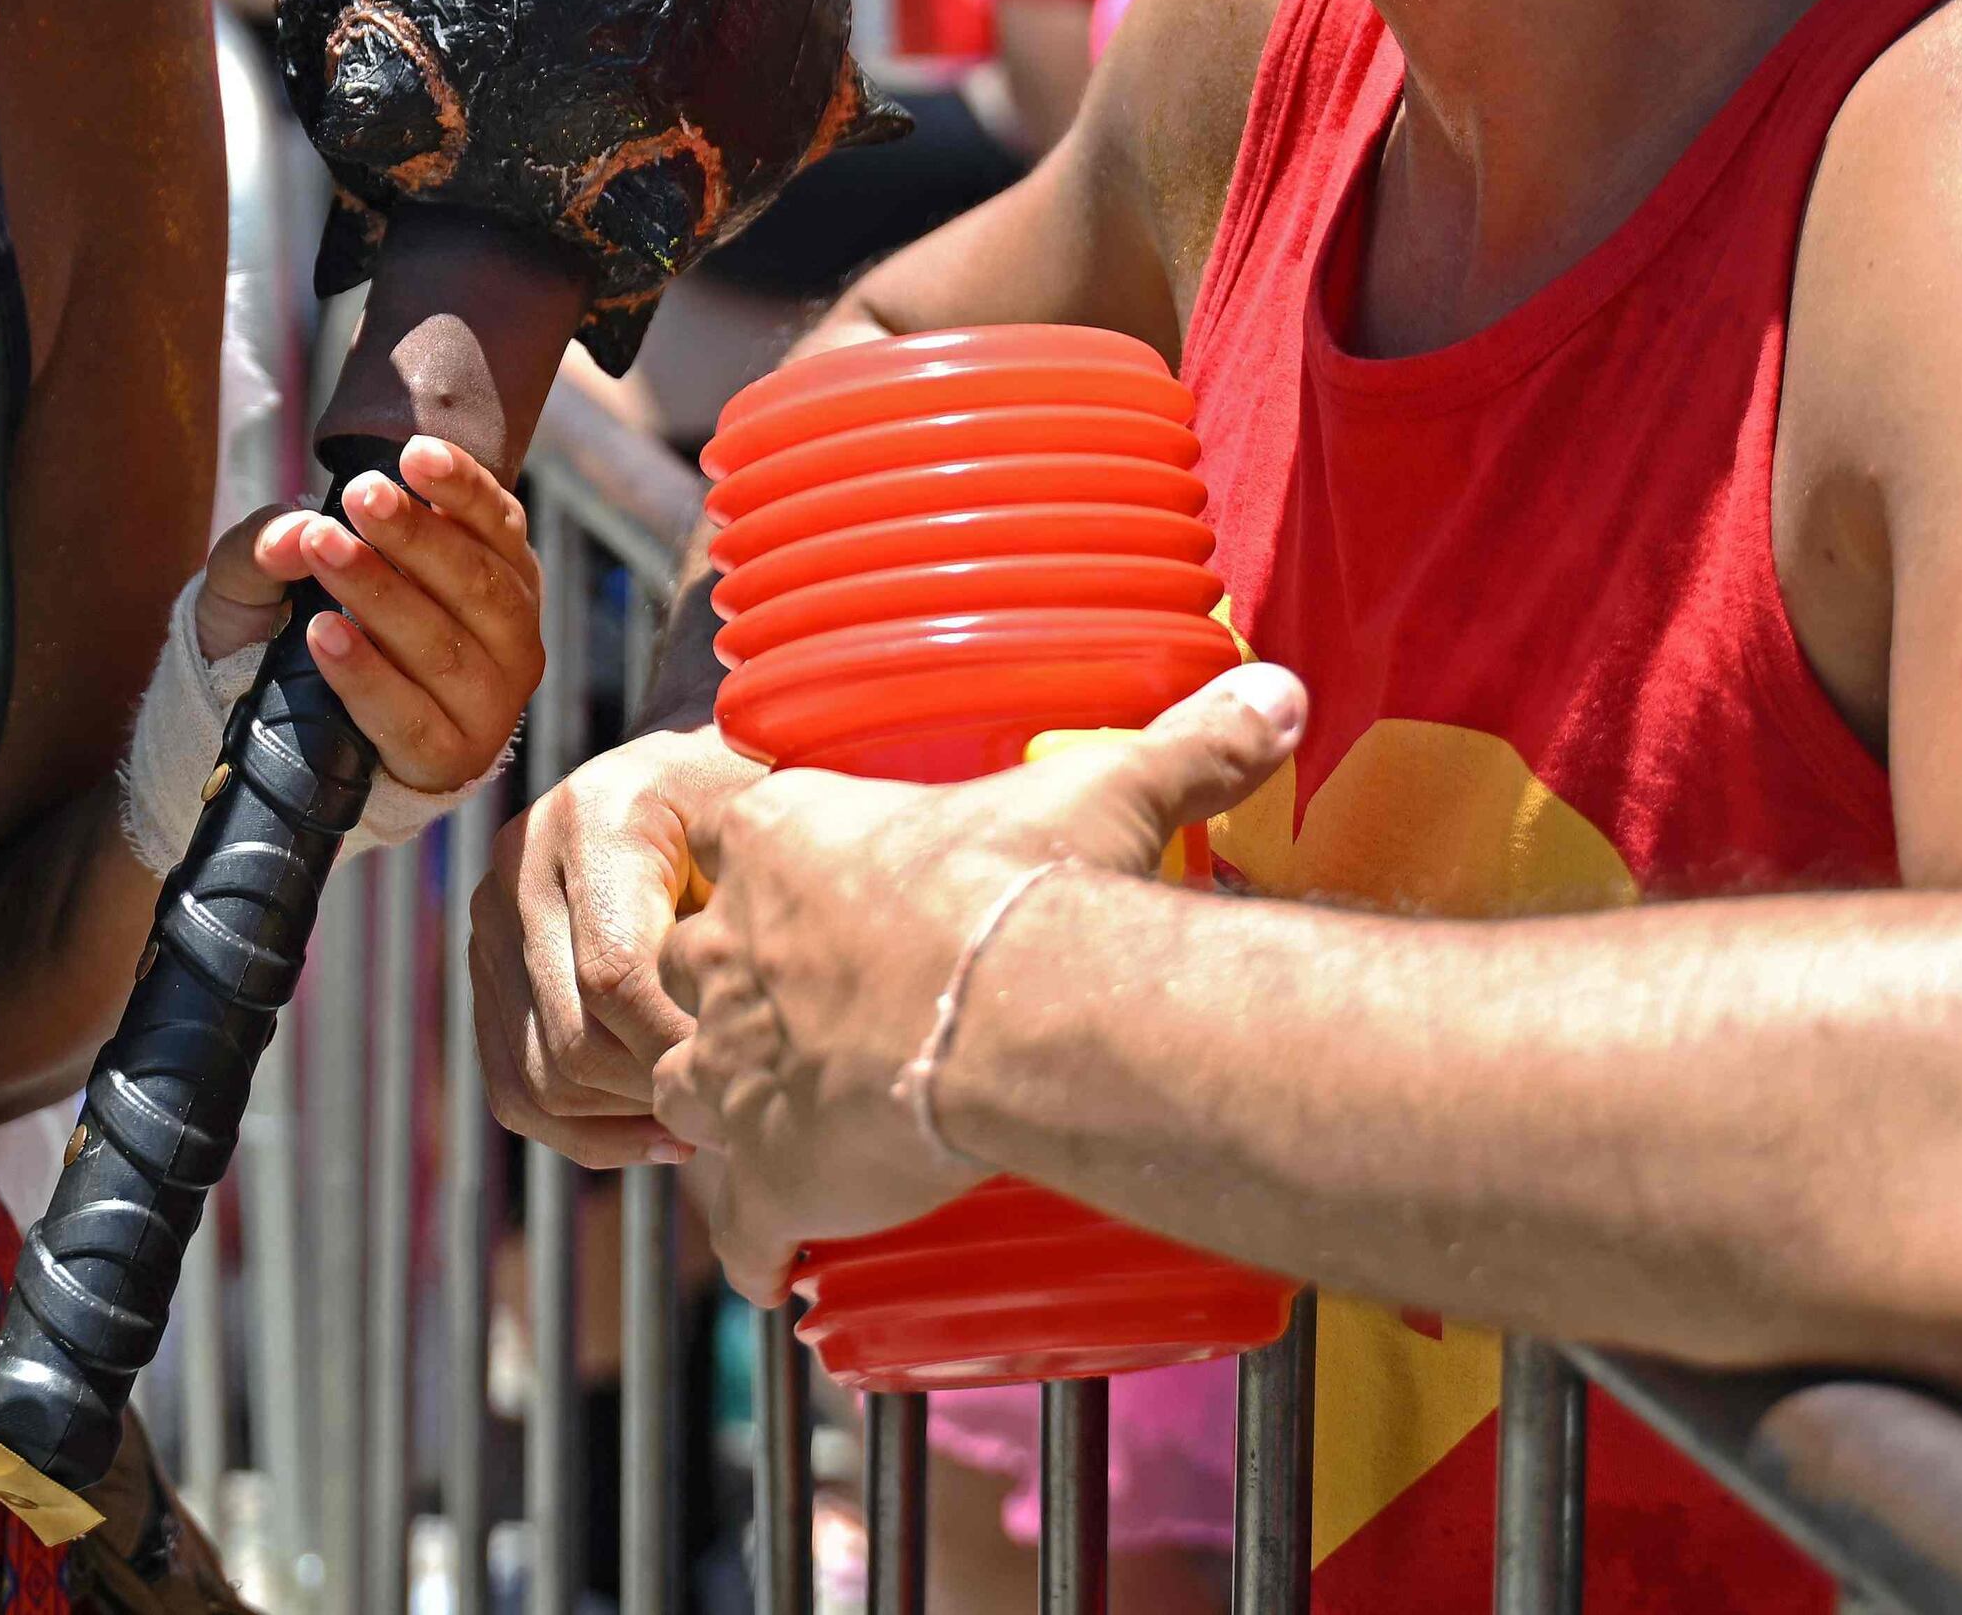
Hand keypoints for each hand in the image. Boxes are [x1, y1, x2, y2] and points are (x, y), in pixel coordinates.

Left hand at [194, 433, 542, 797]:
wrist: (288, 724)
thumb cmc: (311, 620)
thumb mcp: (282, 567)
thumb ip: (275, 538)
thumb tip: (288, 532)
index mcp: (500, 572)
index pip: (495, 521)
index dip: (461, 485)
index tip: (413, 455)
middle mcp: (511, 635)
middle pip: (473, 580)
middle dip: (414, 534)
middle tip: (360, 496)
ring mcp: (489, 703)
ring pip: (442, 647)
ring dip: (382, 594)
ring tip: (324, 550)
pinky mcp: (450, 758)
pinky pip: (411, 717)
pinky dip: (367, 675)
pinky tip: (326, 636)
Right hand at [478, 723, 763, 1168]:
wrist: (687, 777)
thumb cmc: (748, 804)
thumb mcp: (766, 824)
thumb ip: (754, 904)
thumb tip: (750, 1029)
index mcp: (594, 819)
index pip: (615, 974)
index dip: (681, 1045)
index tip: (756, 1074)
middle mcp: (521, 864)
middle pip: (573, 1037)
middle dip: (661, 1091)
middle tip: (740, 1108)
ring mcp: (492, 919)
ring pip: (539, 1077)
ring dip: (627, 1118)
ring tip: (705, 1114)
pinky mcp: (488, 968)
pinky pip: (515, 1088)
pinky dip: (588, 1132)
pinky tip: (661, 1135)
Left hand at [655, 666, 1304, 1297]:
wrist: (1015, 1011)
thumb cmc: (1038, 889)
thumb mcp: (1111, 794)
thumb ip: (1188, 747)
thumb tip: (1277, 696)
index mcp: (781, 837)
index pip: (738, 846)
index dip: (775, 880)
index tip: (825, 910)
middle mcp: (726, 945)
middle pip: (694, 965)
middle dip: (738, 996)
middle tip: (811, 1026)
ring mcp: (730, 1062)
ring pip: (684, 1086)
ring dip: (725, 1109)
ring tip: (785, 1132)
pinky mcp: (758, 1168)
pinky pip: (731, 1220)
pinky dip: (749, 1242)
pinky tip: (774, 1265)